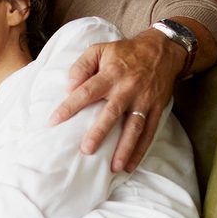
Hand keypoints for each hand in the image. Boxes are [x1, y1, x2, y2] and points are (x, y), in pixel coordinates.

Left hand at [47, 30, 182, 171]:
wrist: (163, 50)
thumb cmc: (125, 52)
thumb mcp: (100, 49)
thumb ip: (81, 66)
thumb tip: (69, 87)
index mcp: (111, 74)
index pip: (86, 92)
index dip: (70, 106)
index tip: (53, 121)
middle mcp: (128, 88)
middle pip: (112, 113)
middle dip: (100, 132)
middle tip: (86, 150)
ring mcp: (144, 100)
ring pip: (134, 127)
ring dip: (124, 149)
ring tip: (113, 167)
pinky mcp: (157, 109)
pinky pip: (149, 132)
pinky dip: (140, 150)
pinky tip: (130, 166)